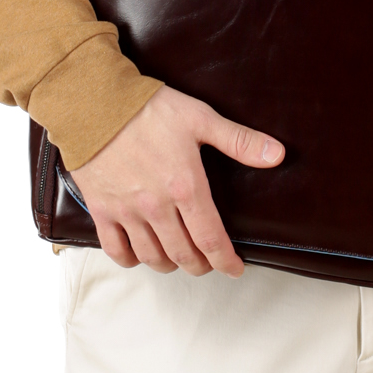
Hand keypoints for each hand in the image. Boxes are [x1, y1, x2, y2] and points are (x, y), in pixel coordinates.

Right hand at [68, 86, 283, 277]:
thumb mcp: (200, 118)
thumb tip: (277, 154)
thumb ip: (239, 141)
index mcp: (186, 187)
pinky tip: (142, 255)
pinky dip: (131, 260)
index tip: (235, 269)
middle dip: (201, 265)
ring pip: (152, 257)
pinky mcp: (102, 210)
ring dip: (170, 264)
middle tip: (209, 263)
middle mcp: (157, 207)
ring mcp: (127, 212)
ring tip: (180, 259)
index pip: (212, 239)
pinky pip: (116, 250)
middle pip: (184, 255)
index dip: (226, 261)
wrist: (95, 103)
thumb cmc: (148, 108)